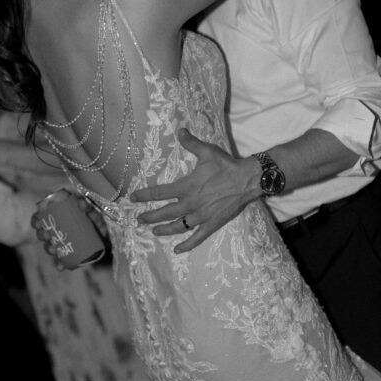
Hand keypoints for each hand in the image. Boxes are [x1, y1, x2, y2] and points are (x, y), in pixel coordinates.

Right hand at [31, 191, 106, 269]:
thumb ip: (88, 206)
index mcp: (58, 218)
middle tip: (47, 236)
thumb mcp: (93, 211)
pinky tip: (60, 267)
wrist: (110, 234)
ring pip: (49, 247)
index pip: (40, 219)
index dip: (35, 222)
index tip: (38, 224)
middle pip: (42, 233)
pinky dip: (60, 264)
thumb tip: (80, 204)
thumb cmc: (98, 219)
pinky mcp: (69, 254)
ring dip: (48, 249)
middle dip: (41, 236)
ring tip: (54, 250)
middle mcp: (57, 231)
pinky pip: (62, 261)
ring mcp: (62, 243)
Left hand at [129, 128, 261, 251]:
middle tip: (139, 219)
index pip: (159, 192)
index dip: (144, 195)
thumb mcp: (207, 152)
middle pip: (165, 213)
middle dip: (149, 217)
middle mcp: (191, 203)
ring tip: (154, 231)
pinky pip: (197, 238)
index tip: (133, 198)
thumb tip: (180, 130)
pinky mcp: (212, 224)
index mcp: (186, 187)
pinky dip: (187, 245)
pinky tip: (178, 250)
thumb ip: (191, 143)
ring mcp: (201, 216)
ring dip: (164, 230)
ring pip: (178, 226)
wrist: (247, 180)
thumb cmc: (226, 166)